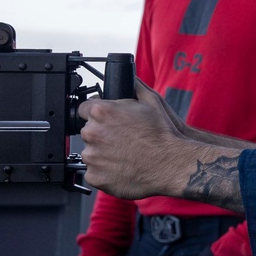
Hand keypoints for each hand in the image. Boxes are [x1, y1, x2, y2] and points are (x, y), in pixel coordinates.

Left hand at [79, 82, 247, 211]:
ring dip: (103, 154)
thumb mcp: (151, 100)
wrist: (171, 164)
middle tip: (123, 140)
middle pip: (88, 131)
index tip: (107, 121)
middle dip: (102, 134)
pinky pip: (94, 173)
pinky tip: (123, 168)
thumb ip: (134, 86)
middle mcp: (92, 132)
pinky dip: (105, 172)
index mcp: (102, 112)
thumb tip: (128, 78)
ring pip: (91, 153)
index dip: (98, 114)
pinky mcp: (95, 176)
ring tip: (125, 155)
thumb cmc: (162, 134)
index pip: (84, 108)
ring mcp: (92, 156)